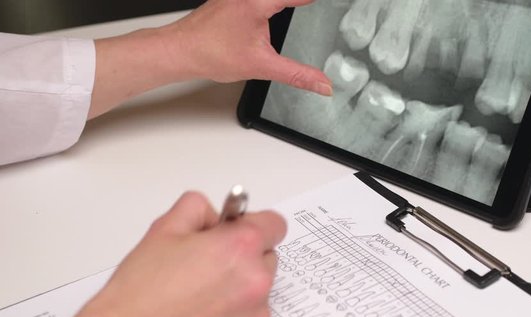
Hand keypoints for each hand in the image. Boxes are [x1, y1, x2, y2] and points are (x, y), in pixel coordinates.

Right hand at [59, 192, 285, 316]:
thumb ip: (198, 209)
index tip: (236, 229)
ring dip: (240, 284)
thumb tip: (213, 215)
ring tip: (199, 291)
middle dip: (244, 255)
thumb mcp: (164, 229)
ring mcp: (255, 314)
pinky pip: (250, 315)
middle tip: (208, 261)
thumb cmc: (140, 294)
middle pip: (267, 256)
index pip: (274, 224)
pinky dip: (234, 312)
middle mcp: (256, 280)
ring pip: (259, 288)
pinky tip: (201, 312)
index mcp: (240, 246)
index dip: (253, 223)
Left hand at [167, 0, 332, 94]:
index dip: (314, 1)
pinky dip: (274, 3)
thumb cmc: (210, 53)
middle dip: (302, 3)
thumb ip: (297, 75)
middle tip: (320, 9)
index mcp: (259, 0)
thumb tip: (322, 84)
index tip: (340, 3)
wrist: (179, 51)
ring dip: (289, 3)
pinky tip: (280, 9)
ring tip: (306, 9)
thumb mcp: (262, 66)